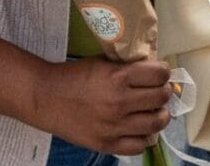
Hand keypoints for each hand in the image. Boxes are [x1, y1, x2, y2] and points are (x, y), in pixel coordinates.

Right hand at [35, 57, 172, 154]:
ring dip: (160, 115)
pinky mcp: (107, 144)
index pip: (159, 74)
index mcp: (118, 77)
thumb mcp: (103, 63)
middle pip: (161, 97)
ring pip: (156, 123)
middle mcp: (119, 102)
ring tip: (155, 111)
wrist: (46, 98)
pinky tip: (140, 129)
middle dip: (163, 91)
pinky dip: (145, 137)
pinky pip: (140, 146)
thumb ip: (127, 67)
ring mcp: (114, 126)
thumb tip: (153, 71)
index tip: (160, 73)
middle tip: (158, 91)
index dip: (163, 72)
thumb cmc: (74, 76)